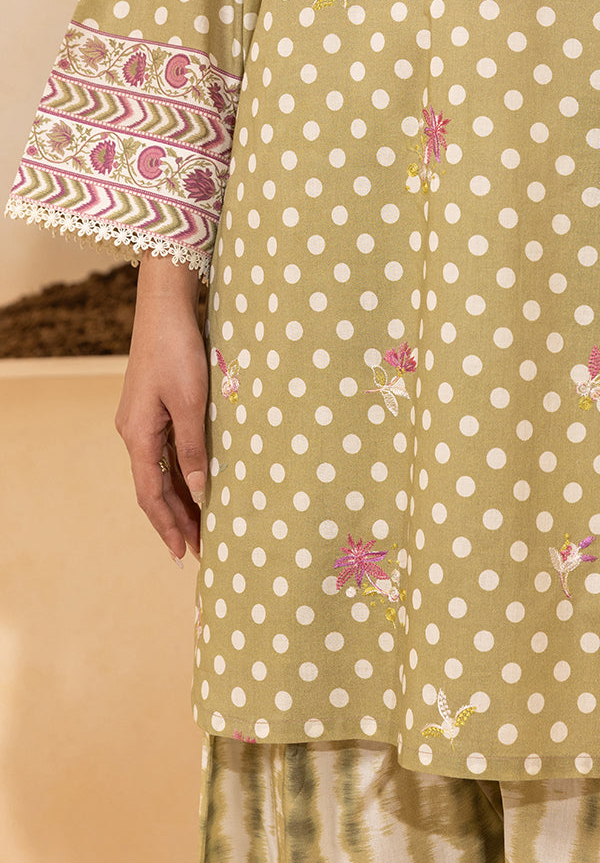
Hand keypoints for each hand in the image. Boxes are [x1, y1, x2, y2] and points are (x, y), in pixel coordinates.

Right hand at [114, 254, 207, 563]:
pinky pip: (166, 450)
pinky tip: (199, 484)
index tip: (184, 553)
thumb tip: (201, 491)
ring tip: (204, 525)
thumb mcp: (190, 404)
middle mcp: (134, 433)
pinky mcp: (154, 407)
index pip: (150, 494)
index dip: (167, 525)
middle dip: (176, 519)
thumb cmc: (178, 352)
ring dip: (181, 497)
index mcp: (137, 436)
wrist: (165, 309)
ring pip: (161, 470)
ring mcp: (142, 420)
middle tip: (201, 549)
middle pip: (154, 487)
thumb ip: (194, 449)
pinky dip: (181, 472)